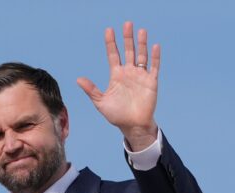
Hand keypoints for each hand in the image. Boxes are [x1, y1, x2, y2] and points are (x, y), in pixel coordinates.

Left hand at [77, 21, 159, 150]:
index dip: (111, 42)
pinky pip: (154, 67)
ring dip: (141, 43)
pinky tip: (155, 46)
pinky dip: (155, 57)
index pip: (113, 55)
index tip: (109, 30)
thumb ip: (91, 90)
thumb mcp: (101, 103)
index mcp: (116, 75)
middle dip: (127, 38)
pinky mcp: (151, 82)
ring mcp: (140, 76)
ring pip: (141, 56)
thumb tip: (78, 79)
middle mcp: (129, 73)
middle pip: (128, 51)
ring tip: (141, 31)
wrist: (133, 126)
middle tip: (127, 24)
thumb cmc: (117, 116)